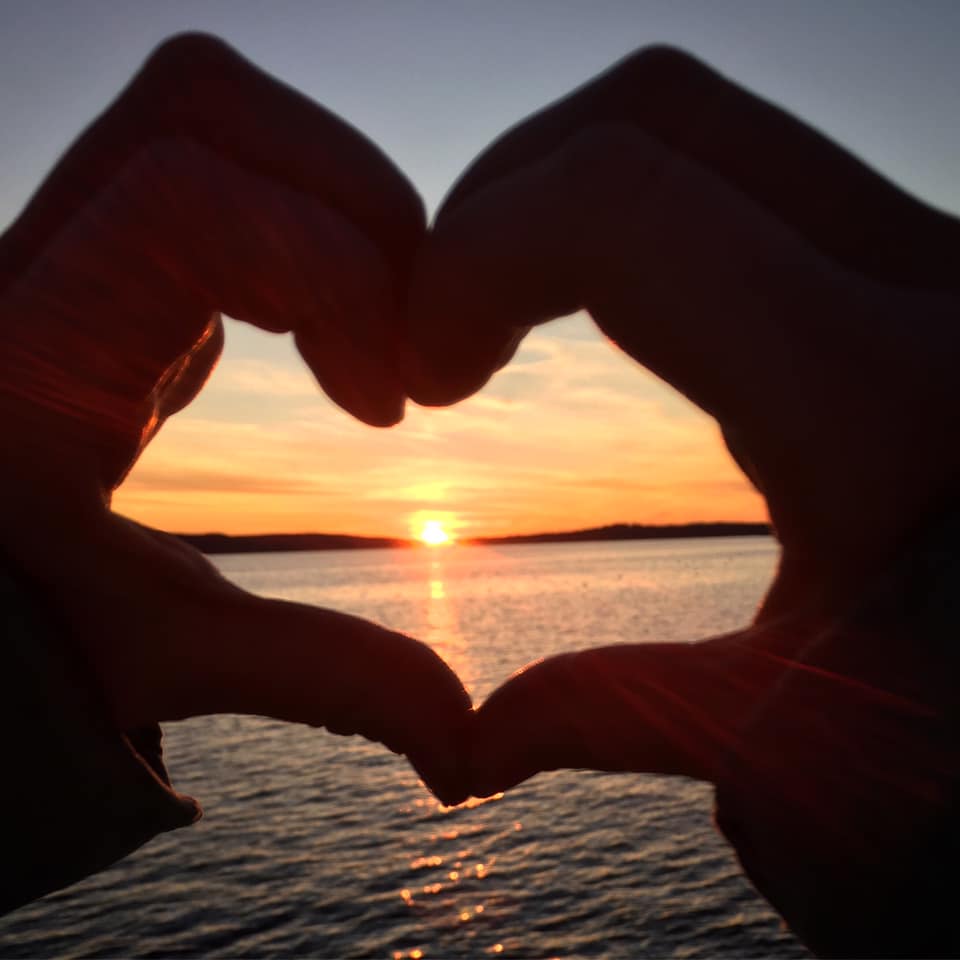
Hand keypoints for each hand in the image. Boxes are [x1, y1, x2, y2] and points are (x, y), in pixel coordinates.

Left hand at [0, 34, 470, 803]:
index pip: (193, 203)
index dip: (334, 275)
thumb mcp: (169, 654)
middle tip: (401, 327)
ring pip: (212, 122)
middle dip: (352, 199)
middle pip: (202, 107)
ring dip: (333, 208)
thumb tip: (466, 740)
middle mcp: (36, 276)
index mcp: (31, 366)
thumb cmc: (13, 640)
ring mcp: (70, 253)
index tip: (385, 406)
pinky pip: (218, 178)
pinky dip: (305, 232)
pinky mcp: (106, 264)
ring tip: (371, 333)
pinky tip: (328, 342)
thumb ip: (325, 681)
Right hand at [405, 48, 959, 951]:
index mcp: (891, 409)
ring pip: (711, 128)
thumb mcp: (801, 763)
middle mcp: (949, 289)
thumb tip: (466, 750)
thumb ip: (623, 718)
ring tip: (507, 314)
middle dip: (502, 200)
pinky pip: (759, 176)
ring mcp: (955, 262)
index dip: (468, 258)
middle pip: (656, 113)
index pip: (618, 207)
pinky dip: (643, 215)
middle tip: (448, 327)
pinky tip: (613, 314)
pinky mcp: (944, 274)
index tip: (424, 374)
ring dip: (569, 198)